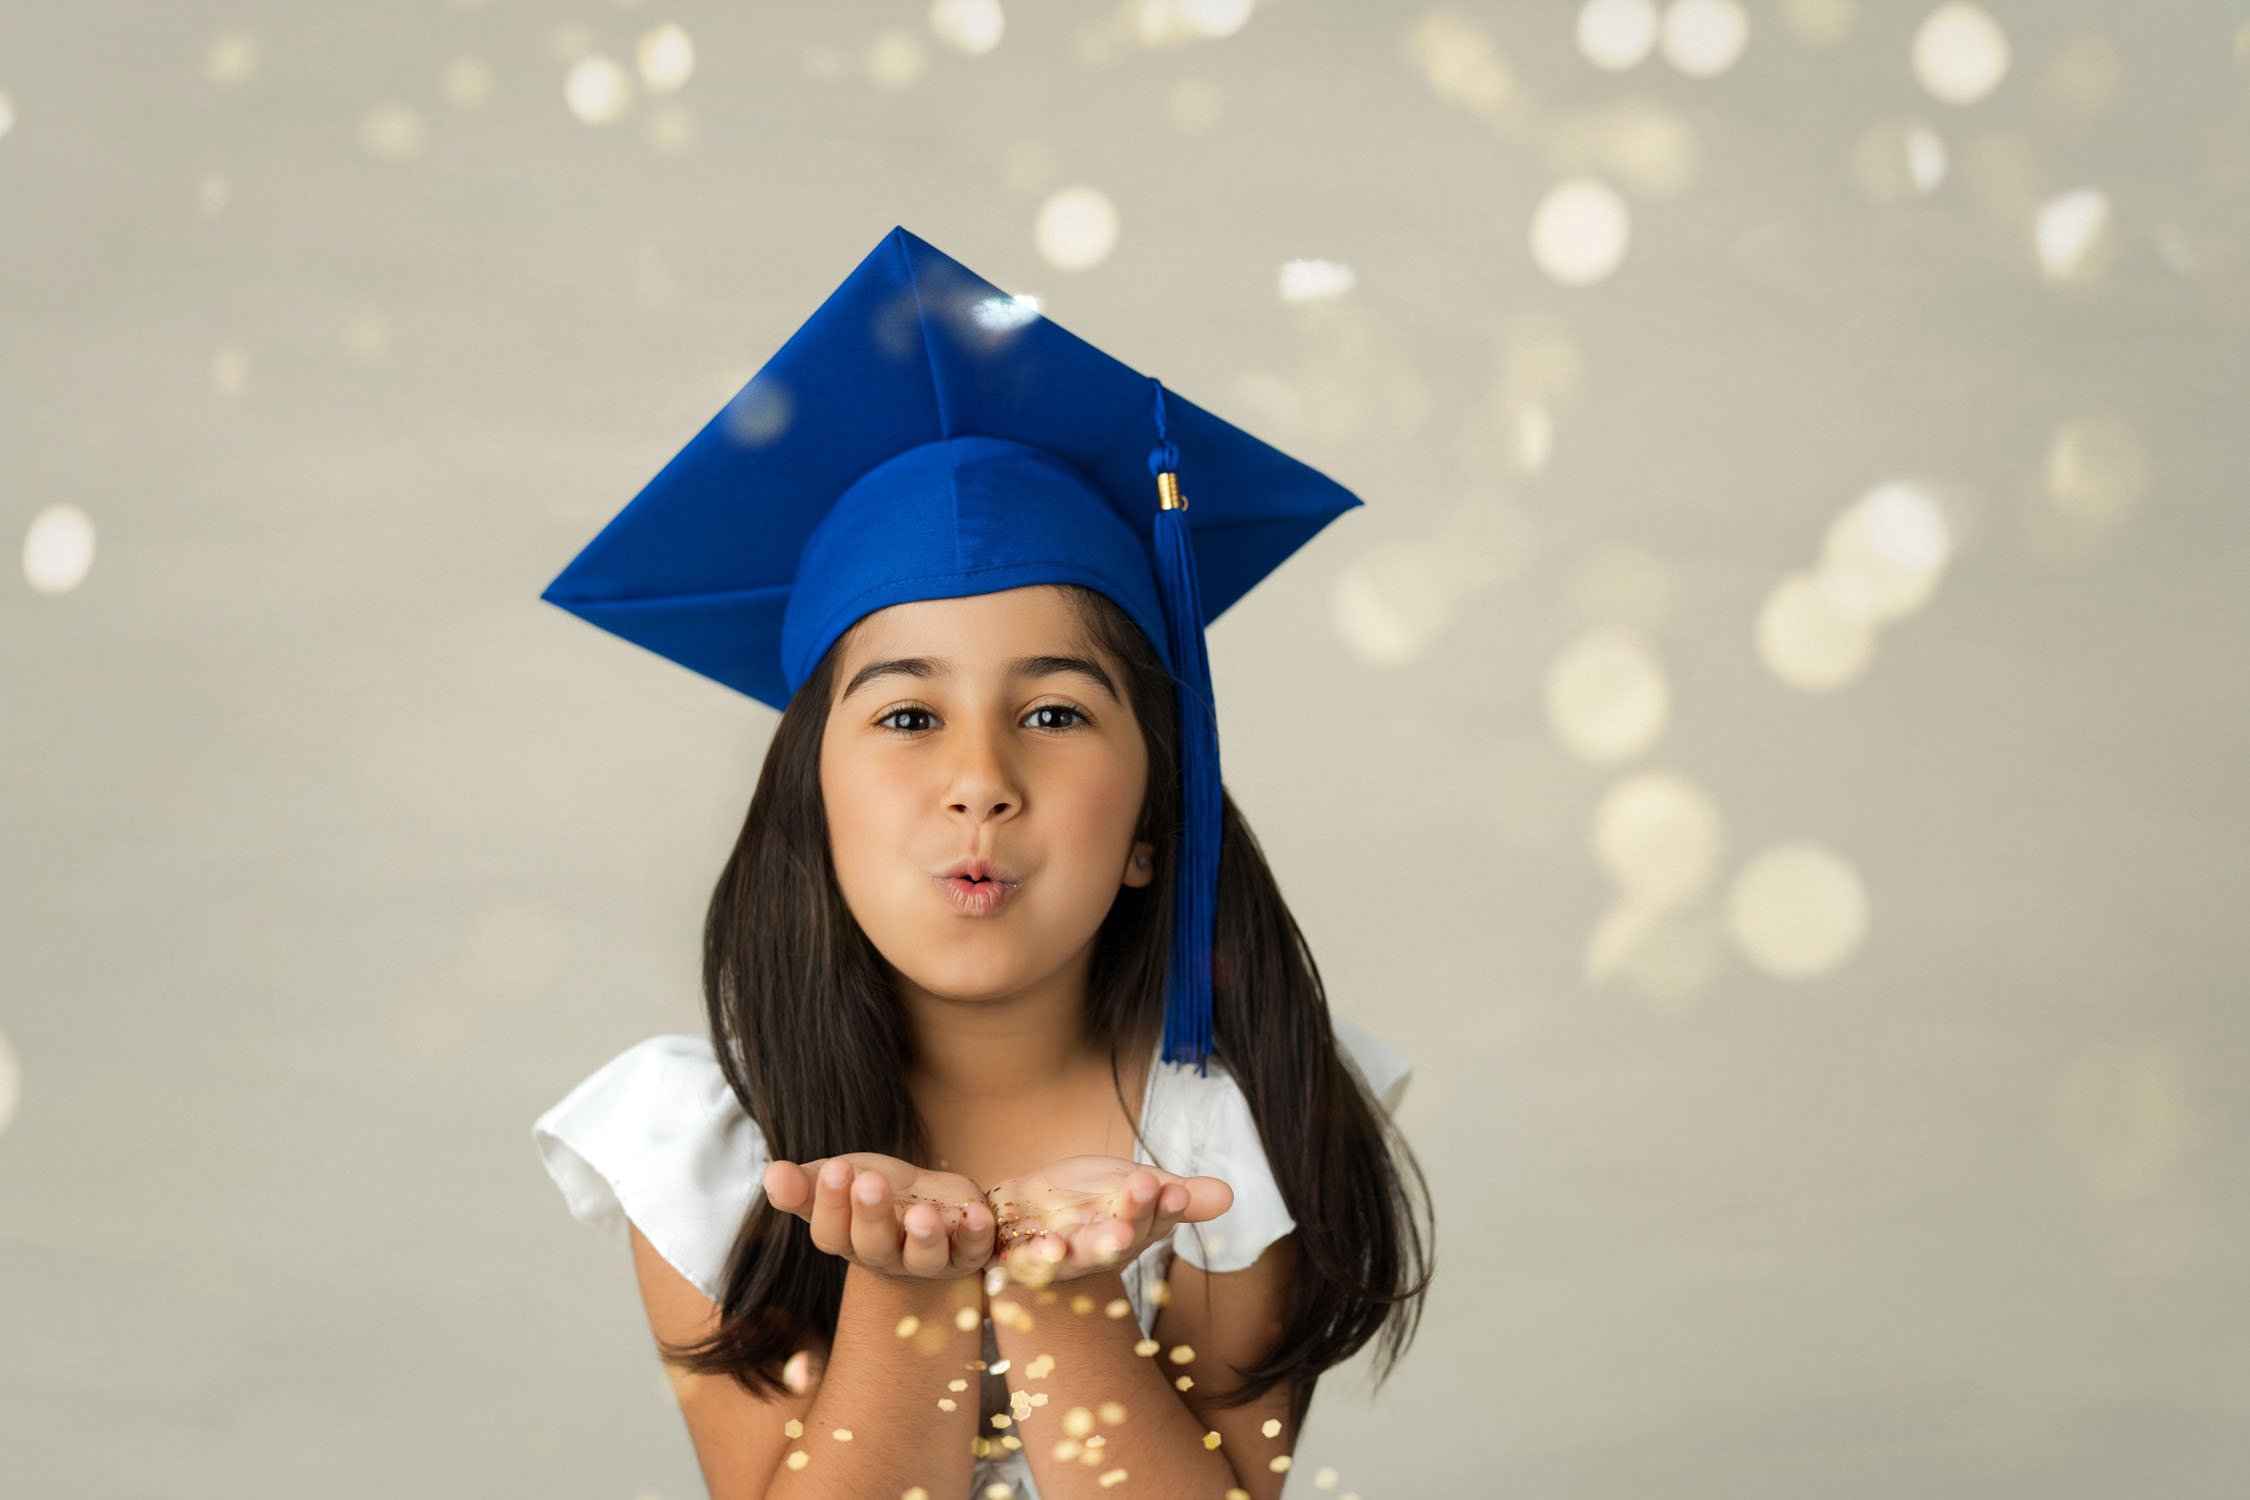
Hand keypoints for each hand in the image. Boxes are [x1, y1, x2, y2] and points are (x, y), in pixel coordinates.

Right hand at [762, 1153, 995, 1283]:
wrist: (930, 1207)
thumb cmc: (875, 1192)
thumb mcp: (838, 1179)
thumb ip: (804, 1182)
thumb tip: (771, 1173)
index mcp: (848, 1239)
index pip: (831, 1232)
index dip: (831, 1205)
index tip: (835, 1169)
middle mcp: (886, 1256)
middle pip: (875, 1246)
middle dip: (871, 1215)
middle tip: (870, 1182)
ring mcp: (929, 1259)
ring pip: (924, 1257)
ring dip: (924, 1237)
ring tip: (922, 1213)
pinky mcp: (968, 1252)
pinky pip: (974, 1249)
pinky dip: (978, 1234)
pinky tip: (975, 1213)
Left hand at [983, 1155, 1233, 1287]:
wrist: (1023, 1208)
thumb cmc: (1086, 1197)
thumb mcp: (1132, 1184)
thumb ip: (1174, 1192)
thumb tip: (1229, 1195)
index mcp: (1133, 1232)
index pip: (1156, 1221)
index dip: (1167, 1207)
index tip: (1176, 1188)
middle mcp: (1101, 1252)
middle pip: (1122, 1238)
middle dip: (1135, 1216)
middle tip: (1144, 1190)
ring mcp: (1062, 1258)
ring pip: (1081, 1255)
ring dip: (1096, 1244)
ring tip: (1112, 1231)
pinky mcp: (1021, 1259)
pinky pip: (1028, 1262)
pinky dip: (1039, 1257)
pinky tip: (1050, 1246)